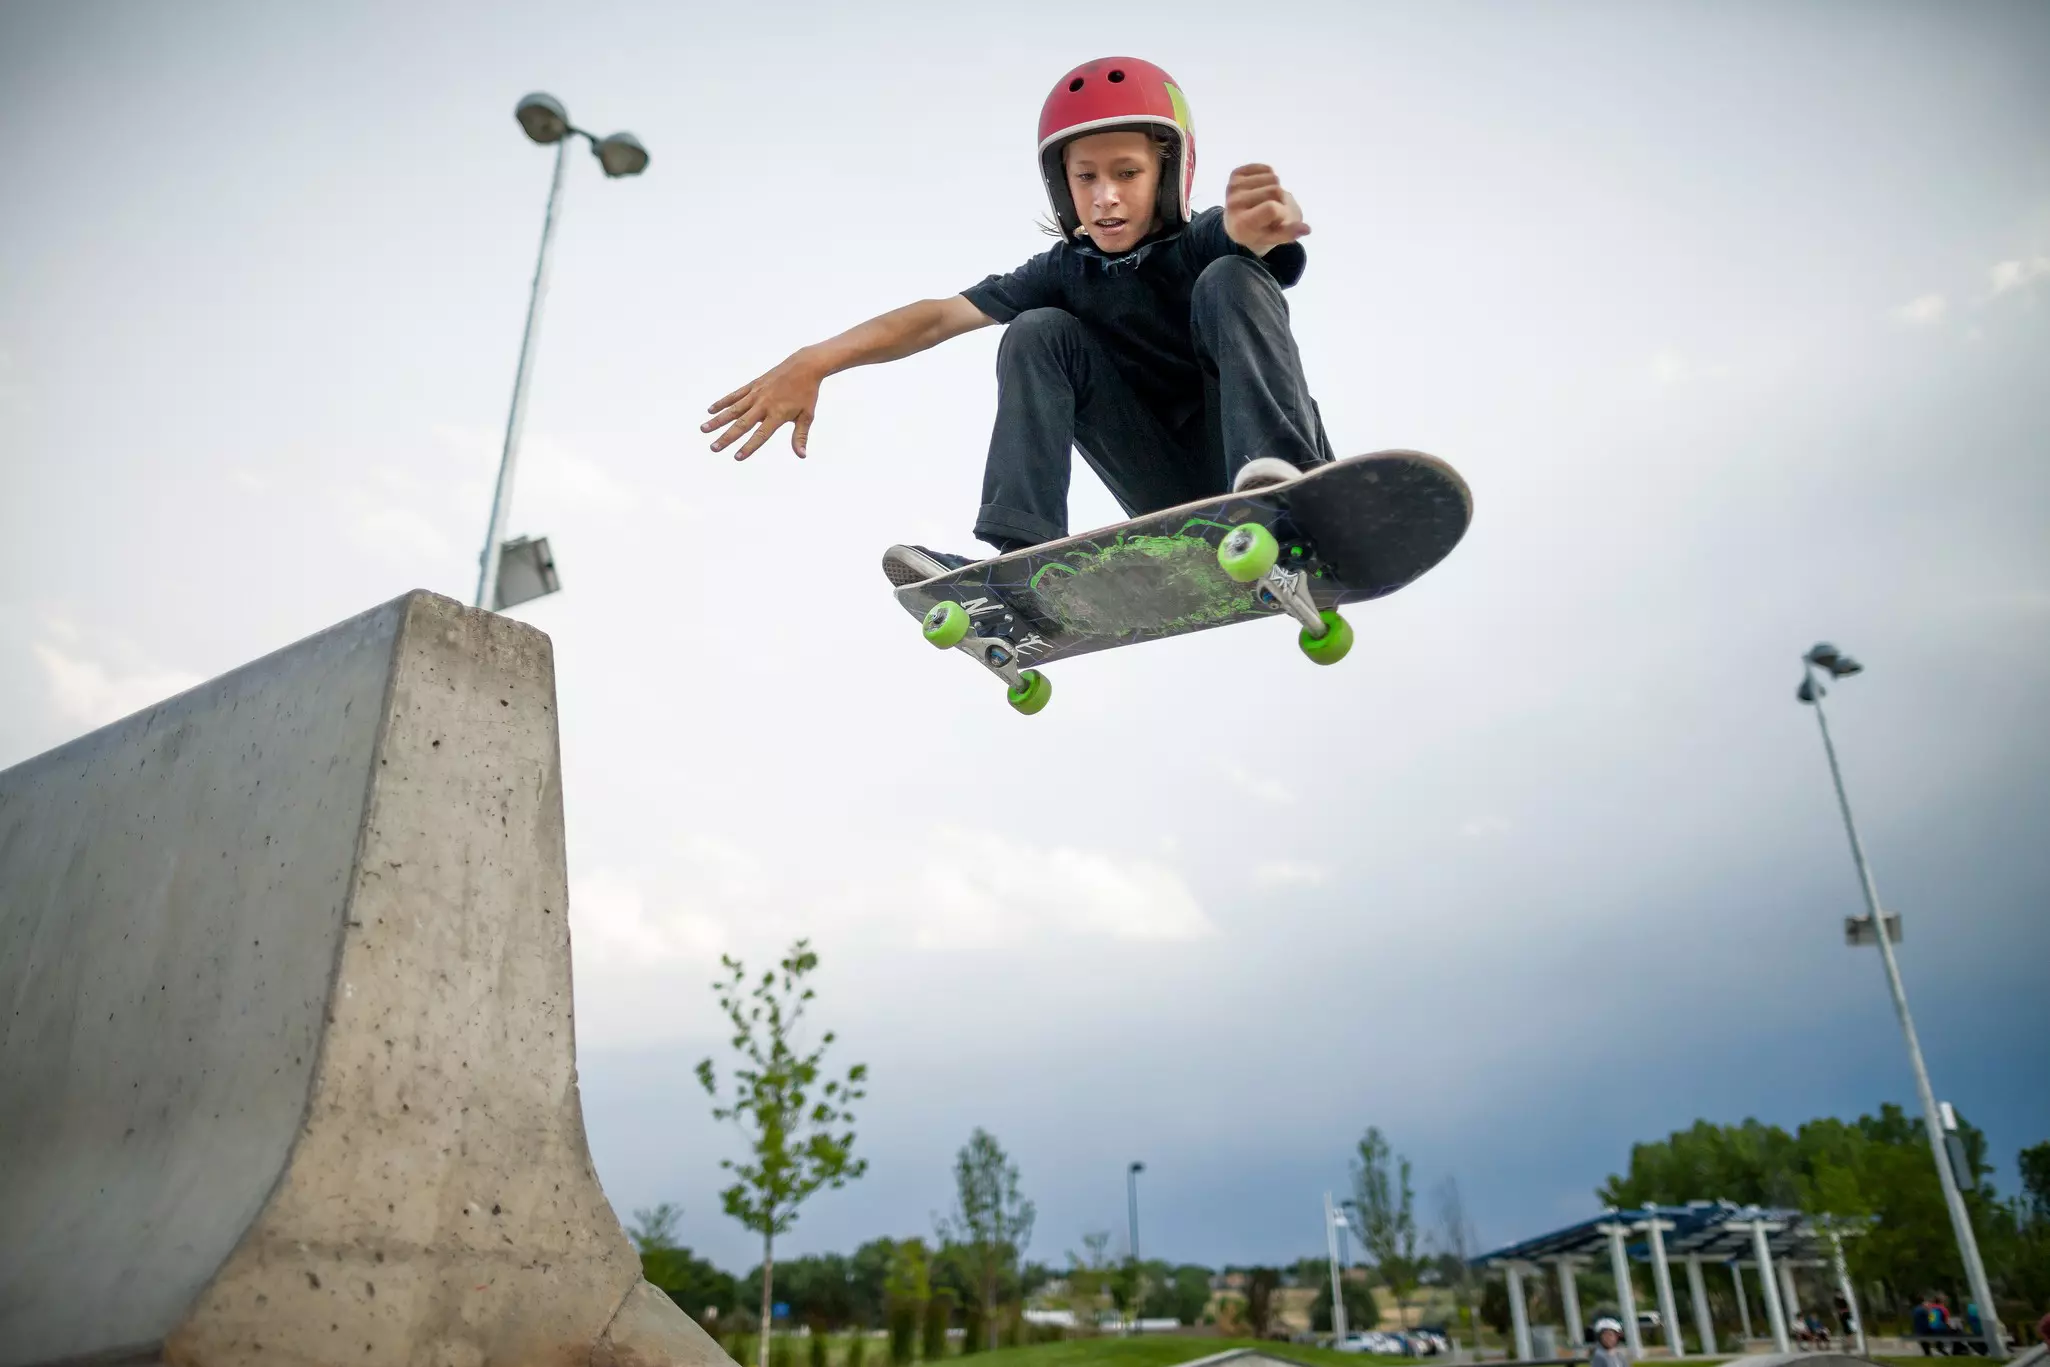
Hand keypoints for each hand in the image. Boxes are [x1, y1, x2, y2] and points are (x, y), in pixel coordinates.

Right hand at [703, 350, 825, 459]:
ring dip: (718, 420)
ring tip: (703, 429)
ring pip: (733, 409)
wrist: (804, 366)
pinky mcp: (753, 385)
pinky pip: (735, 395)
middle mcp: (764, 404)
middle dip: (727, 437)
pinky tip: (711, 410)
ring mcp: (756, 394)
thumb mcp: (807, 416)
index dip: (748, 447)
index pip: (760, 435)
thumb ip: (800, 436)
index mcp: (777, 414)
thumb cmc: (807, 393)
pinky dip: (723, 402)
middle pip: (742, 424)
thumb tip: (801, 455)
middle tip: (713, 448)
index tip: (736, 457)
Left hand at [1223, 164, 1309, 256]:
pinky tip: (1261, 190)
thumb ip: (1289, 234)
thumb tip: (1306, 229)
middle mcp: (1233, 204)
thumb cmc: (1259, 232)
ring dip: (1275, 188)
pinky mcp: (1235, 175)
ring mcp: (1232, 187)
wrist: (1236, 224)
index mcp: (1241, 224)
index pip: (1272, 208)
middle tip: (1272, 211)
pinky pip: (1266, 168)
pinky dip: (1269, 177)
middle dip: (1281, 200)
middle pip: (1276, 190)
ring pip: (1273, 177)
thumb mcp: (1274, 237)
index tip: (1277, 220)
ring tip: (1266, 201)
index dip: (1282, 213)